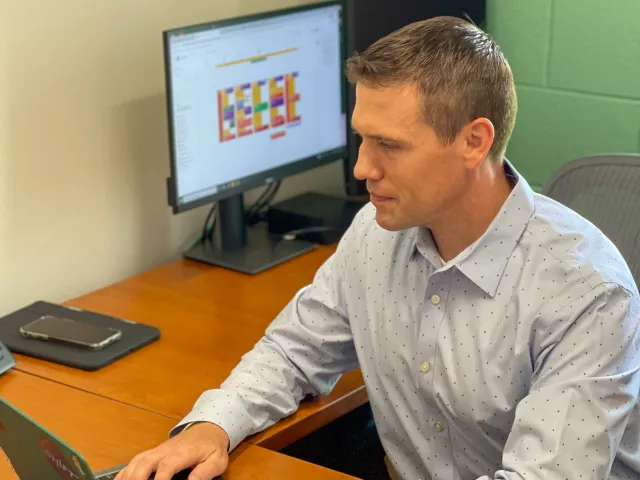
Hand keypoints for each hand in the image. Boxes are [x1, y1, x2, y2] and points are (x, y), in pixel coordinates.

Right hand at [115, 422, 229, 479]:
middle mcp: (164, 451)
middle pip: (145, 463)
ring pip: (137, 462)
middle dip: (137, 479)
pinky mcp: (152, 453)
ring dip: (129, 477)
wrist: (207, 429)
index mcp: (181, 453)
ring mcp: (156, 451)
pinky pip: (134, 461)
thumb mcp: (216, 460)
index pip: (166, 467)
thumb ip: (204, 473)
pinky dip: (125, 472)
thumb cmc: (211, 447)